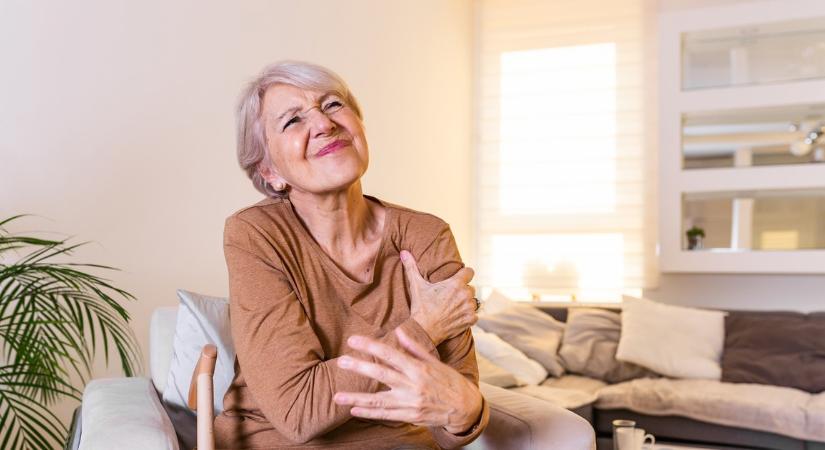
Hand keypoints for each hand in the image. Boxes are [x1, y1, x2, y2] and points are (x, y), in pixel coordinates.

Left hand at [334, 328, 482, 433]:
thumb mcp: (435, 361)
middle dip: (359, 367)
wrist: (465, 408)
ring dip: (356, 397)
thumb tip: (399, 330)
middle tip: (341, 361)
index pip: (390, 354)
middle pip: (381, 374)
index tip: (354, 340)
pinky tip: (354, 410)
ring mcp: (410, 403)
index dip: (370, 346)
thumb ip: (414, 347)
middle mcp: (413, 385)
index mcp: (419, 368)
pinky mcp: (410, 416)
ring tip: (337, 396)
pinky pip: (386, 415)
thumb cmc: (450, 381)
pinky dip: (369, 413)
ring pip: (378, 400)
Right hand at [400, 250, 476, 344]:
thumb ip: (411, 267)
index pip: (470, 271)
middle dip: (462, 291)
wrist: (424, 331)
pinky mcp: (471, 320)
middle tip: (450, 297)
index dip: (464, 275)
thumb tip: (404, 252)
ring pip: (473, 301)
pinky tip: (456, 317)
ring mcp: (469, 308)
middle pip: (470, 288)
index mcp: (456, 284)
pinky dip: (467, 316)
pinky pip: (474, 315)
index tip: (458, 279)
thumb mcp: (416, 286)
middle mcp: (465, 294)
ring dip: (466, 304)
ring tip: (453, 308)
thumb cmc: (421, 307)